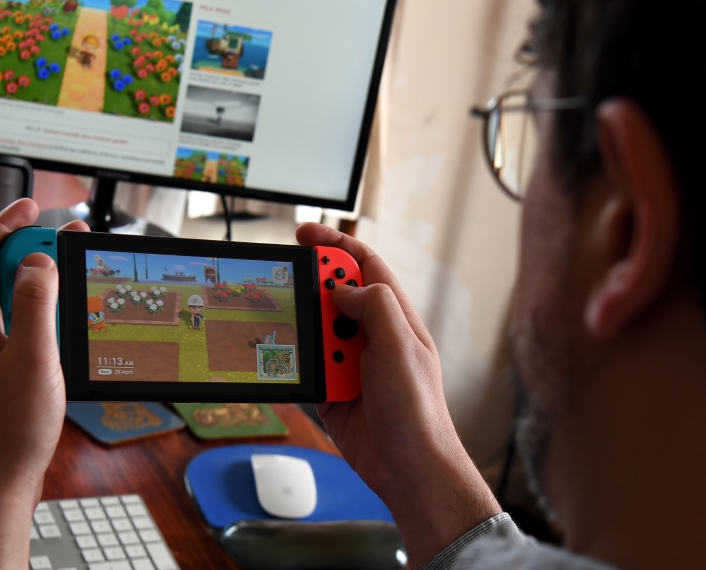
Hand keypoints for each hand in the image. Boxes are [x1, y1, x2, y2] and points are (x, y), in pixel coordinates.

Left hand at [0, 199, 87, 569]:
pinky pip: (12, 327)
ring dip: (34, 280)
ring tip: (68, 272)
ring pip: (5, 301)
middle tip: (63, 237)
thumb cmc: (10, 431)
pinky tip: (59, 322)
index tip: (32, 206)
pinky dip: (36, 312)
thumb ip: (35, 303)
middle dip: (27, 247)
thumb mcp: (32, 357)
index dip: (4, 225)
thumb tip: (37, 261)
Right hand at [297, 223, 500, 566]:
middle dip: (309, 290)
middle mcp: (372, 336)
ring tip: (311, 353)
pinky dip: (295, 365)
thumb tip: (341, 287)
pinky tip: (289, 367)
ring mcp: (351, 363)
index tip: (305, 235)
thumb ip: (375, 306)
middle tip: (287, 288)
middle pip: (332, 295)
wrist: (409, 470)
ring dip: (304, 336)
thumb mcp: (401, 347)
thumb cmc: (418, 412)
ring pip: (314, 332)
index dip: (334, 246)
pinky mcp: (332, 390)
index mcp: (395, 318)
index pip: (364, 266)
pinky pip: (306, 367)